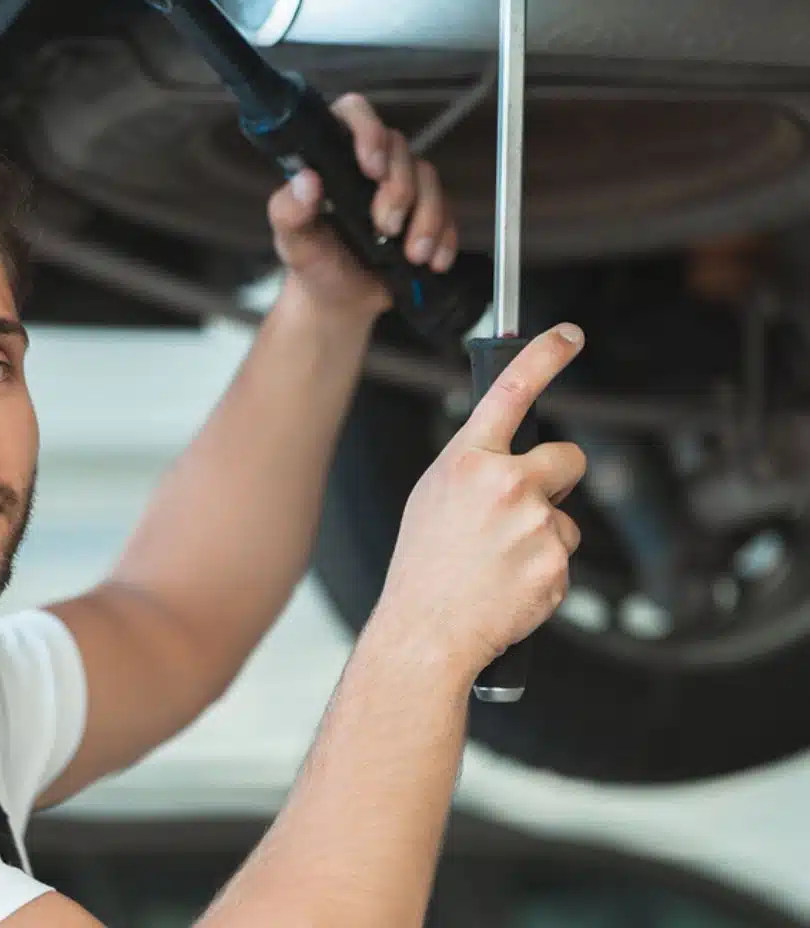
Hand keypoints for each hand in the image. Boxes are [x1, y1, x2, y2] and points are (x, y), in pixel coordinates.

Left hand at [266, 93, 457, 321]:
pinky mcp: (426, 212)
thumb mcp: (293, 241)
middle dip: (399, 190)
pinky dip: (445, 237)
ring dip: (426, 217)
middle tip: (385, 227)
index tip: (371, 166)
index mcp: (334, 160)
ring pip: (429, 177)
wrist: (340, 301)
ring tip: (412, 254)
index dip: (368, 130)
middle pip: (400, 148)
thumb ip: (289, 212)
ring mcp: (402, 187)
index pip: (352, 115)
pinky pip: (449, 210)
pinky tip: (433, 261)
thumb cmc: (314, 262)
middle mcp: (370, 166)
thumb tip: (305, 181)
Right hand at [370, 324, 588, 677]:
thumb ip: (473, 467)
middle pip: (567, 458)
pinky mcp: (556, 564)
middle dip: (555, 479)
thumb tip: (507, 453)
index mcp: (467, 462)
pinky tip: (509, 583)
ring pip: (564, 517)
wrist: (426, 631)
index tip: (569, 335)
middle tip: (523, 509)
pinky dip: (543, 570)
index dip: (544, 355)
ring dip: (543, 535)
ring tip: (499, 560)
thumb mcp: (432, 497)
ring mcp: (535, 525)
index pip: (512, 391)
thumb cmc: (423, 567)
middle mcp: (505, 485)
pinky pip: (563, 556)